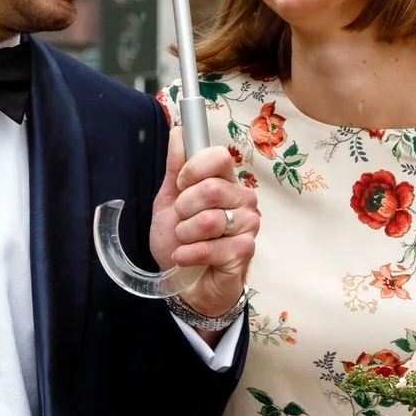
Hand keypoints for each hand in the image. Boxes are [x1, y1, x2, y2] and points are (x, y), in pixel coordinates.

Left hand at [147, 120, 256, 320]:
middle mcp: (242, 199)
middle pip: (213, 188)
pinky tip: (186, 258)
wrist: (184, 284)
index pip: (220, 156)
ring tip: (185, 242)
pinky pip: (213, 247)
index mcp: (225, 182)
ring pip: (211, 219)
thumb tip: (178, 131)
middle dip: (184, 207)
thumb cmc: (180, 241)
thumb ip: (175, 168)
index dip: (194, 168)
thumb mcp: (168, 201)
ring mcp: (247, 226)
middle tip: (181, 221)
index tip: (180, 184)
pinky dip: (190, 254)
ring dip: (185, 234)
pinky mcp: (245, 252)